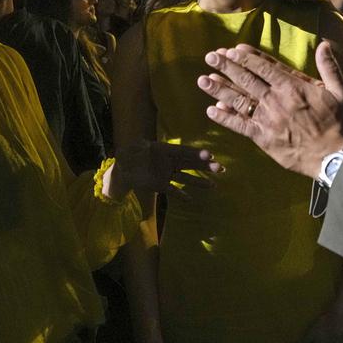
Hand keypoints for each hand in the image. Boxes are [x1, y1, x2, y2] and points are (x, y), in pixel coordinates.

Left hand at [107, 140, 221, 198]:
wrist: (123, 168)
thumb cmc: (129, 154)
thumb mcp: (132, 147)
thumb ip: (138, 146)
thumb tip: (141, 143)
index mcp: (166, 151)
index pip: (184, 152)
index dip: (196, 153)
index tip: (209, 155)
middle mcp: (170, 162)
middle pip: (190, 164)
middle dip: (205, 166)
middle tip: (220, 168)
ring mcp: (167, 174)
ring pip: (186, 177)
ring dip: (199, 181)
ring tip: (214, 185)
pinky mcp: (161, 185)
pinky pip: (173, 190)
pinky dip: (181, 195)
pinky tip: (190, 199)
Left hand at [197, 41, 342, 178]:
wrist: (333, 158)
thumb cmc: (339, 124)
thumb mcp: (341, 92)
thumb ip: (330, 67)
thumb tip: (324, 45)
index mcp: (293, 87)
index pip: (264, 67)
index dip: (246, 57)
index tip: (232, 49)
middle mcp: (276, 100)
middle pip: (246, 80)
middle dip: (227, 67)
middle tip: (210, 56)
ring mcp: (267, 119)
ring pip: (239, 100)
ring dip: (220, 89)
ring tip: (203, 79)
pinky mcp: (263, 138)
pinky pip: (240, 126)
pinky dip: (225, 118)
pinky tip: (212, 111)